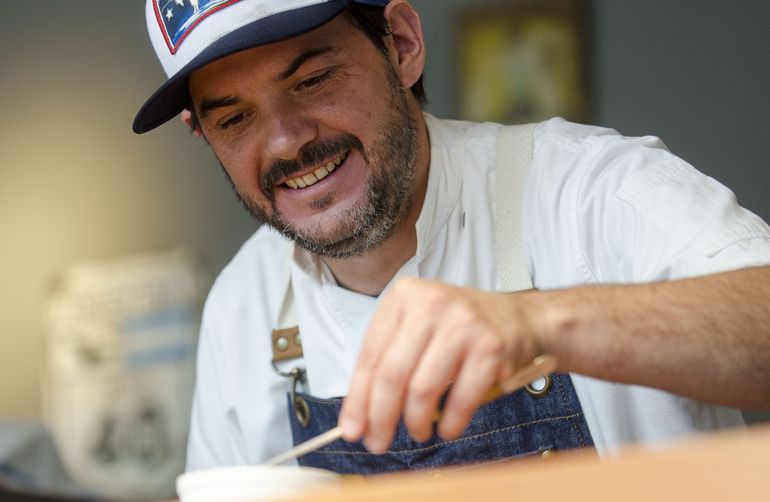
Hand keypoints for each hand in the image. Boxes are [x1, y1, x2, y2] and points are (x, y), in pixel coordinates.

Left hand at [338, 277, 551, 452]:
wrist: (522, 319)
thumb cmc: (461, 328)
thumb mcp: (419, 326)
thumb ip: (389, 360)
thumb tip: (359, 415)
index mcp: (404, 296)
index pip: (370, 355)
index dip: (357, 399)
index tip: (351, 430)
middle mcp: (431, 304)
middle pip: (391, 374)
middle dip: (380, 417)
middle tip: (377, 442)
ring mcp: (462, 323)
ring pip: (421, 389)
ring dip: (415, 422)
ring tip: (418, 432)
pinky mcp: (489, 346)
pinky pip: (460, 398)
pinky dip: (450, 422)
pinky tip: (447, 428)